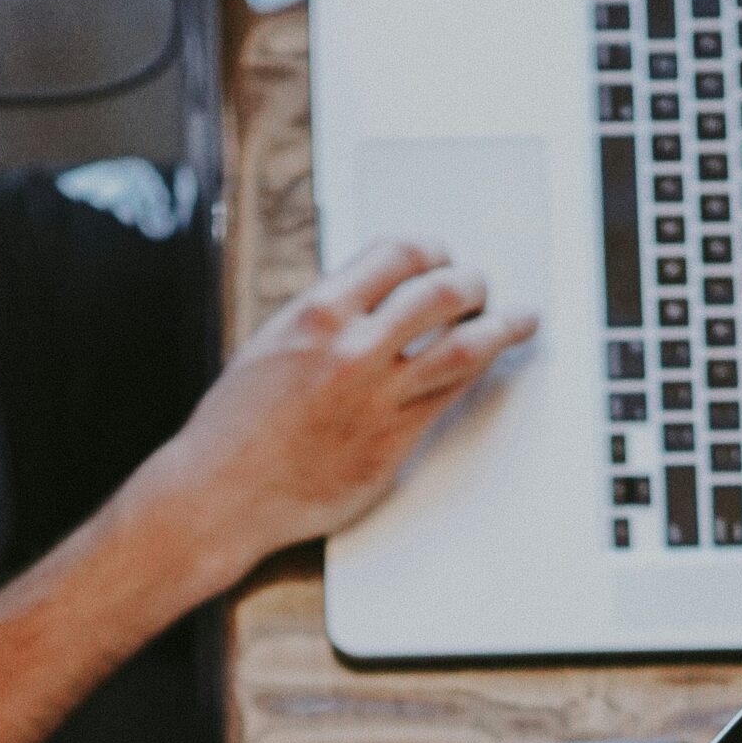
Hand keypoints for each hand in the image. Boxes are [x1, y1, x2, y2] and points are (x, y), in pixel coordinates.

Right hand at [140, 239, 540, 592]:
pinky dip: (477, 372)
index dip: (432, 249)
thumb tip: (379, 292)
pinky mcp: (394, 442)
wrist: (220, 493)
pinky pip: (452, 396)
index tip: (442, 255)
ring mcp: (378, 397)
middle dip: (473, 282)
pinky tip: (488, 364)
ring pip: (465, 347)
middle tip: (482, 287)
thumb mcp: (273, 341)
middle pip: (442, 292)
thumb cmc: (237, 422)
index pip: (398, 252)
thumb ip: (328, 315)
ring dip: (502, 326)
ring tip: (521, 318)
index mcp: (317, 313)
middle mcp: (352, 349)